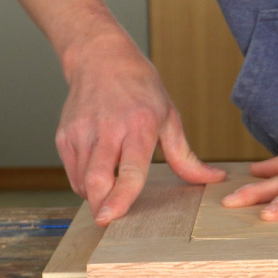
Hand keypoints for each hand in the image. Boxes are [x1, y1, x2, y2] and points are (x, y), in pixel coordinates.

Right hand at [57, 34, 224, 225]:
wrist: (101, 59)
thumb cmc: (141, 90)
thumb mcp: (170, 118)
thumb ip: (186, 156)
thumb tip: (213, 178)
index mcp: (139, 126)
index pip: (130, 169)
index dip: (120, 196)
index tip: (111, 217)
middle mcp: (107, 130)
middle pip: (97, 178)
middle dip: (100, 204)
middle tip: (109, 218)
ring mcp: (81, 132)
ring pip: (82, 179)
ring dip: (95, 195)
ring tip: (110, 193)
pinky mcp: (64, 135)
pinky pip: (72, 171)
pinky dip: (84, 182)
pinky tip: (99, 175)